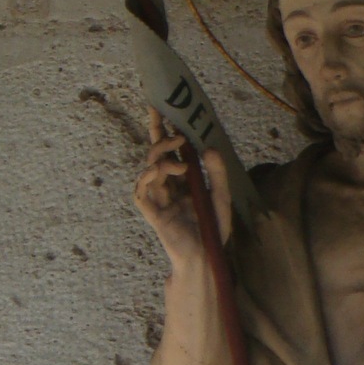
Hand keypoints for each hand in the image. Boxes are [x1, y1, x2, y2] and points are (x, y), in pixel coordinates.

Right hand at [133, 107, 232, 264]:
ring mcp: (157, 199)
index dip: (162, 130)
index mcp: (181, 182)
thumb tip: (209, 148)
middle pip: (155, 154)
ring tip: (180, 152)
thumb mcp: (221, 196)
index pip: (168, 151)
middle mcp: (167, 187)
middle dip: (158, 135)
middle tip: (169, 122)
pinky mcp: (152, 211)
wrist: (207, 257)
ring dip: (162, 155)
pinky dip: (151, 175)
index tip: (161, 108)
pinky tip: (165, 170)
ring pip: (149, 168)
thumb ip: (217, 173)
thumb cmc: (213, 230)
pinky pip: (142, 189)